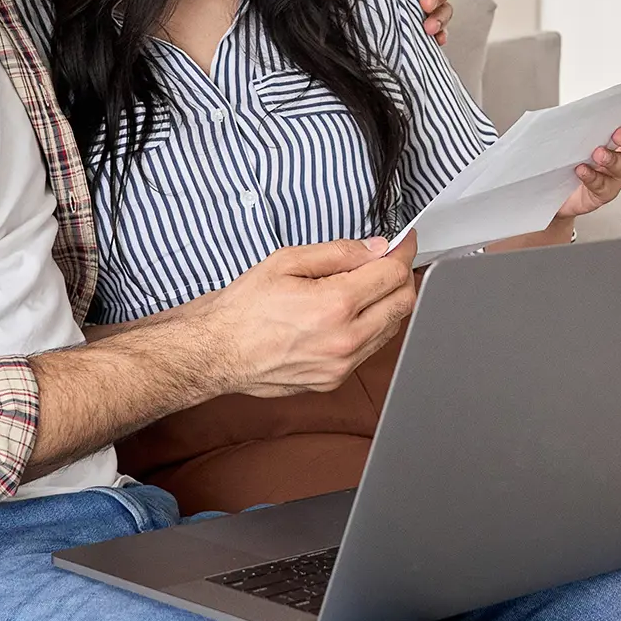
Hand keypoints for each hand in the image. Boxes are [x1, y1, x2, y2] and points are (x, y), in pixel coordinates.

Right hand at [203, 235, 416, 397]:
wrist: (217, 352)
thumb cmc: (243, 309)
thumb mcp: (287, 262)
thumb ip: (338, 253)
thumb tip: (375, 249)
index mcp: (335, 305)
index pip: (393, 274)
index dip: (403, 250)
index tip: (403, 240)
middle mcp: (345, 340)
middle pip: (403, 303)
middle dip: (403, 275)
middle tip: (390, 259)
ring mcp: (341, 365)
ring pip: (391, 328)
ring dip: (389, 302)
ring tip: (369, 283)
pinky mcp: (334, 380)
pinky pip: (370, 349)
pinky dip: (372, 326)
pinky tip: (353, 312)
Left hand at [556, 107, 620, 219]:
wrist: (554, 190)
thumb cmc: (567, 159)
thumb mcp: (571, 138)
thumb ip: (578, 125)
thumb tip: (571, 111)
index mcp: (617, 138)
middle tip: (618, 133)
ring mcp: (615, 176)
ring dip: (612, 159)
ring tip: (597, 154)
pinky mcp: (603, 193)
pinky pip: (603, 186)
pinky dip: (592, 177)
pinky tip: (582, 170)